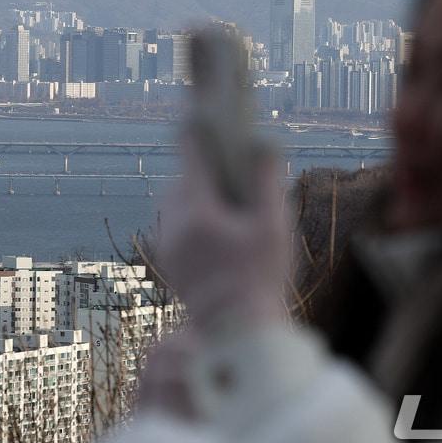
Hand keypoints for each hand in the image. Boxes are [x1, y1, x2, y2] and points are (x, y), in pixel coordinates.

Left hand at [156, 142, 291, 333]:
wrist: (237, 333)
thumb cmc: (262, 279)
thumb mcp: (273, 227)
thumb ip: (266, 181)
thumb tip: (263, 143)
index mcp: (198, 212)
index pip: (191, 156)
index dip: (198, 131)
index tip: (201, 109)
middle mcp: (174, 225)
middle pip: (182, 179)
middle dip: (201, 168)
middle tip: (222, 157)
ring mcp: (168, 245)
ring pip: (175, 203)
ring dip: (195, 194)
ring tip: (222, 193)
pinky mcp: (169, 262)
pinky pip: (174, 225)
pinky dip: (191, 216)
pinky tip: (215, 223)